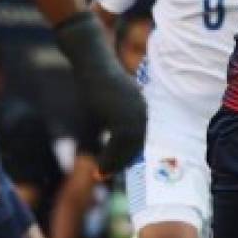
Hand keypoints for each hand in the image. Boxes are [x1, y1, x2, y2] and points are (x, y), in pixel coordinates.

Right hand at [52, 12, 146, 176]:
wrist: (95, 62)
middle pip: (135, 146)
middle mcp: (141, 114)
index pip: (140, 138)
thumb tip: (117, 133)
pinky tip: (99, 169)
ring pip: (127, 149)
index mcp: (142, 109)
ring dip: (113, 164)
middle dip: (121, 162)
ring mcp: (132, 116)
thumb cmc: (102, 78)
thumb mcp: (114, 99)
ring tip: (100, 175)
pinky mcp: (120, 118)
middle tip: (105, 175)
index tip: (119, 168)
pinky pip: (117, 145)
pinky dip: (109, 159)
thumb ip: (119, 116)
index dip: (129, 155)